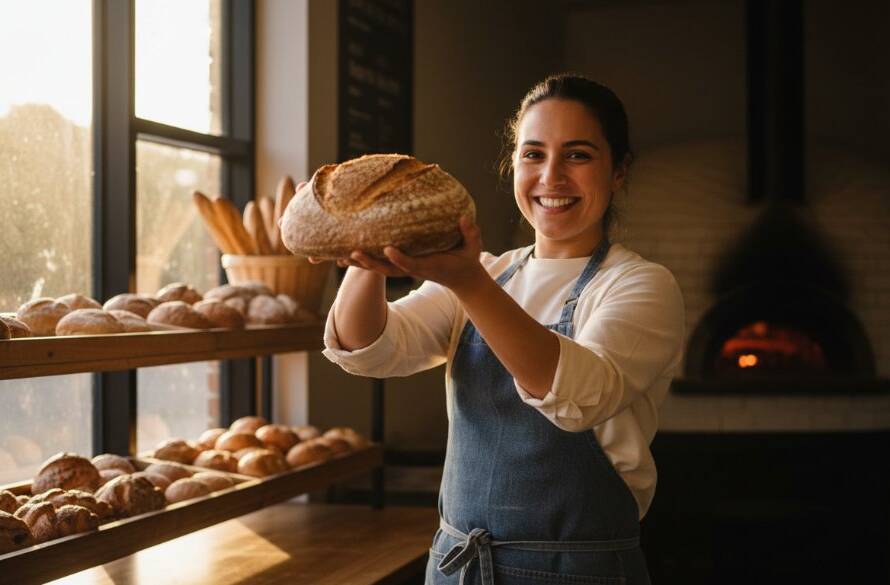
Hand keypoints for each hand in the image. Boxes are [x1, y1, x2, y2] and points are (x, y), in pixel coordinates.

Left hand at [310, 217, 484, 292]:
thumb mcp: (473, 248)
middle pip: (387, 269)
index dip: (400, 259)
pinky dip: (363, 262)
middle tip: (353, 253)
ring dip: (360, 263)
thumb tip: (466, 219)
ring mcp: (405, 269)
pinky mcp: (400, 266)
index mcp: (429, 266)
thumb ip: (471, 234)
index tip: (389, 250)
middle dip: (370, 263)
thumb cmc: (466, 260)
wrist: (462, 278)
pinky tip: (344, 256)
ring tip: (340, 257)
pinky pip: (379, 264)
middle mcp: (413, 269)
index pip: (412, 264)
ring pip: (379, 269)